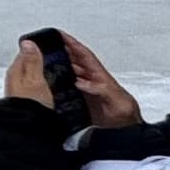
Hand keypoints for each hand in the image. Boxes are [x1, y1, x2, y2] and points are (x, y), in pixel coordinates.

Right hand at [3, 33, 139, 131]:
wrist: (127, 134)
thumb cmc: (126, 118)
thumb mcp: (118, 102)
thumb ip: (103, 90)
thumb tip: (84, 82)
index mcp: (101, 77)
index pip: (84, 56)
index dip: (73, 44)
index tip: (60, 35)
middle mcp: (92, 81)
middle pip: (74, 61)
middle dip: (60, 51)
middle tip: (44, 45)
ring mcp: (86, 91)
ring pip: (69, 72)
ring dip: (57, 65)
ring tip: (42, 60)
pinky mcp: (81, 102)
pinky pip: (67, 87)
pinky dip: (58, 82)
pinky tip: (49, 83)